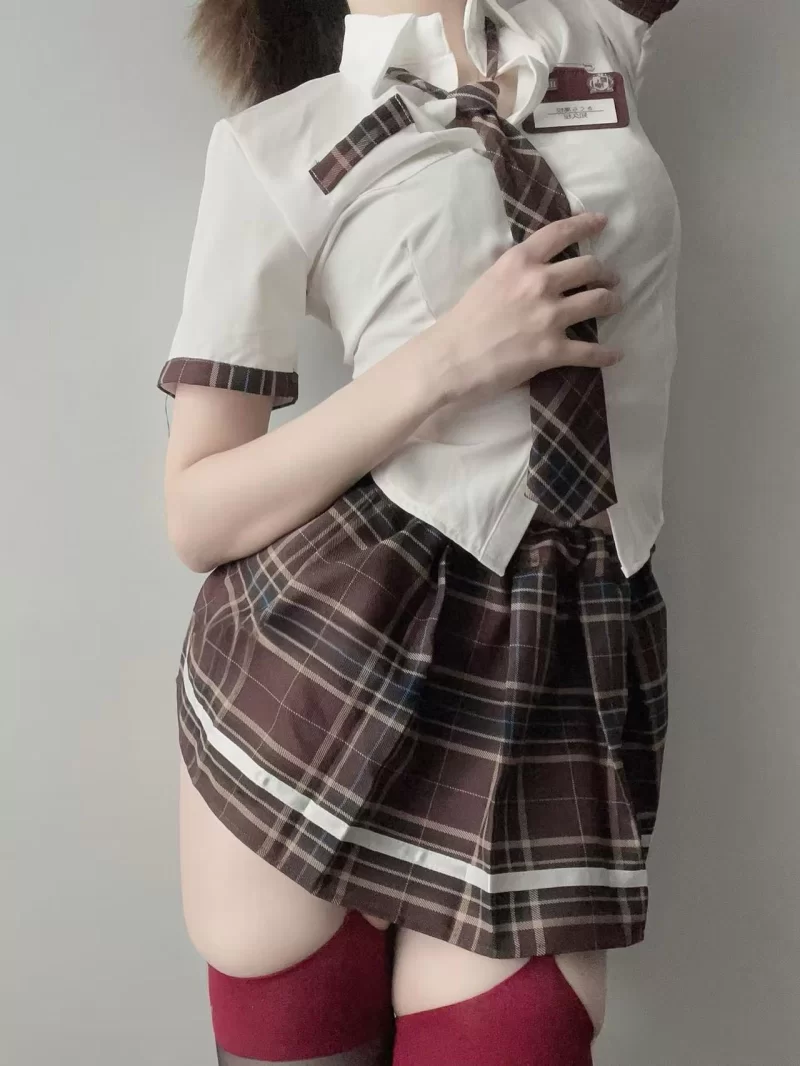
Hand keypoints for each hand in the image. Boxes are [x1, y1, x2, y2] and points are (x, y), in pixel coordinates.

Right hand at [434, 213, 622, 405]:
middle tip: (610, 278)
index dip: (586, 225)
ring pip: (598, 302)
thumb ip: (516, 271)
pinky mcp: (551, 350)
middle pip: (588, 268)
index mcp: (520, 262)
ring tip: (615, 305)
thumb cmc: (463, 321)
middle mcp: (539, 283)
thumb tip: (535, 270)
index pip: (561, 233)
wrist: (450, 359)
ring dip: (612, 303)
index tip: (602, 223)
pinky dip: (607, 354)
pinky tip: (616, 355)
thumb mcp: (489, 280)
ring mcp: (548, 317)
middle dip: (605, 272)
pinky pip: (590, 351)